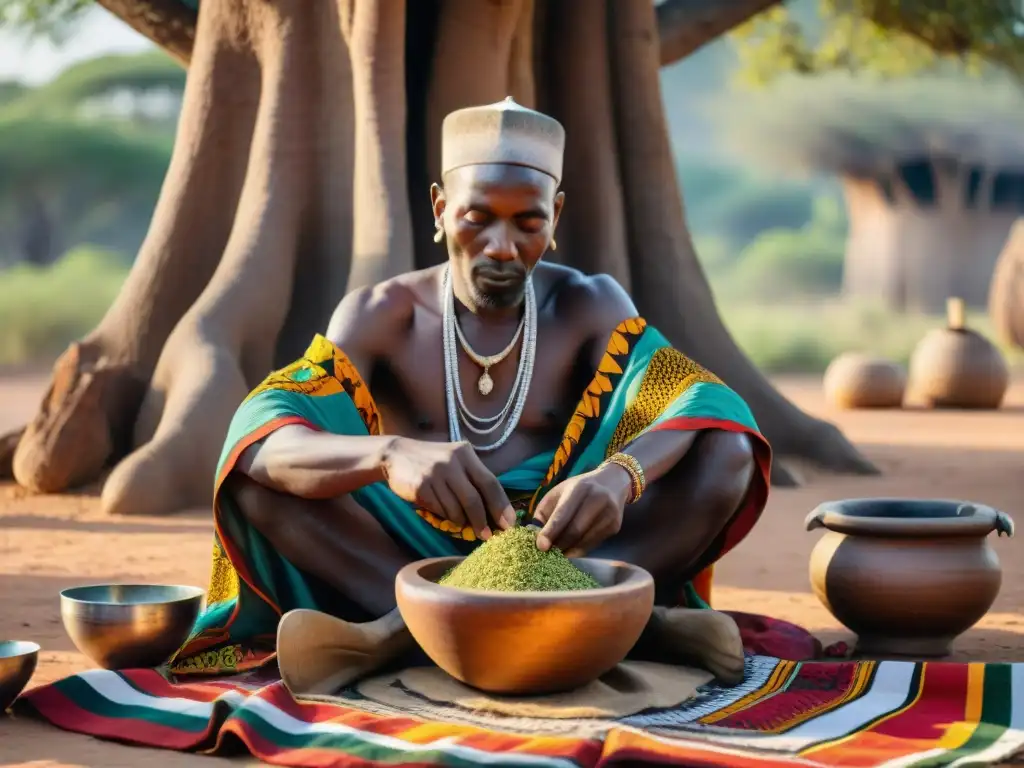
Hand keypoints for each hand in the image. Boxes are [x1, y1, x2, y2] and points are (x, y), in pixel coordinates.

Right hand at [381, 437, 514, 538]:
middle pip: (474, 499)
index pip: (490, 482)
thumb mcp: (455, 461)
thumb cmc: (432, 461)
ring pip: (456, 509)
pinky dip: (445, 517)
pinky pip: (439, 511)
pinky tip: (443, 515)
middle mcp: (452, 461)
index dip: (501, 506)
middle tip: (487, 536)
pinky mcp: (420, 487)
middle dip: (483, 521)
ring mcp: (435, 474)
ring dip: (462, 522)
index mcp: (465, 453)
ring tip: (461, 523)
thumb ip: (473, 479)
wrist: (396, 455)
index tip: (509, 525)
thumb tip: (496, 511)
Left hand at [532, 463, 631, 556]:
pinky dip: (579, 549)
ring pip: (584, 540)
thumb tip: (532, 534)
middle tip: (547, 553)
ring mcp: (609, 514)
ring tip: (558, 551)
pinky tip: (571, 547)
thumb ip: (544, 512)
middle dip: (559, 544)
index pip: (563, 514)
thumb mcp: (559, 492)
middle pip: (575, 530)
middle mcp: (597, 500)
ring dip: (568, 549)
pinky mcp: (615, 526)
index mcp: (579, 488)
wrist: (613, 482)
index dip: (551, 532)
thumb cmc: (579, 488)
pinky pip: (593, 544)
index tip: (540, 546)